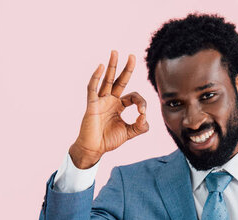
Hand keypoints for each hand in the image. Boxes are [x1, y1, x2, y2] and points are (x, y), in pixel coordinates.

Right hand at [69, 50, 149, 168]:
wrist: (94, 149)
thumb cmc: (108, 140)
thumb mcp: (129, 133)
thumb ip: (140, 126)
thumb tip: (145, 117)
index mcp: (119, 106)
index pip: (133, 97)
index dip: (141, 102)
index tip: (142, 114)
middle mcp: (110, 100)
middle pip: (119, 81)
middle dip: (126, 69)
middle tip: (132, 55)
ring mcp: (100, 101)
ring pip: (107, 80)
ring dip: (112, 66)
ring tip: (115, 52)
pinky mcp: (92, 104)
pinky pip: (93, 88)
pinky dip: (96, 77)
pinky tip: (101, 67)